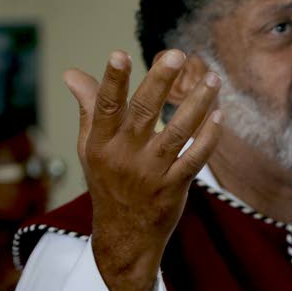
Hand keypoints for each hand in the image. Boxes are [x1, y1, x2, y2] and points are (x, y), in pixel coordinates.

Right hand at [64, 49, 221, 290]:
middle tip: (177, 54)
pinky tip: (219, 117)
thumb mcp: (91, 149)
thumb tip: (72, 73)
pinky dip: (208, 138)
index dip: (112, 81)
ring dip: (197, 104)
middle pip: (143, 112)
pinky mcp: (174, 187)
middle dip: (159, 81)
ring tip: (211, 80)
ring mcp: (151, 173)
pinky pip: (195, 158)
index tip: (119, 54)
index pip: (106, 107)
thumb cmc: (108, 183)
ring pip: (177, 132)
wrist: (124, 236)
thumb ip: (89, 109)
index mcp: (101, 144)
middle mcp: (124, 156)